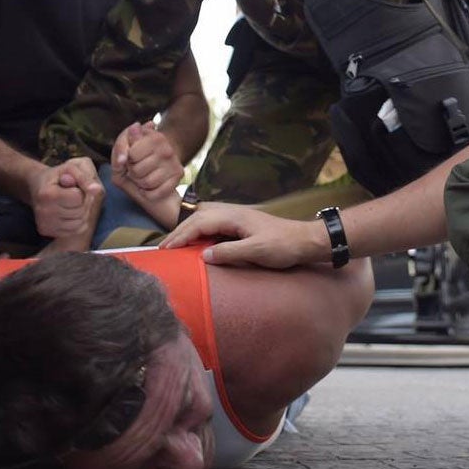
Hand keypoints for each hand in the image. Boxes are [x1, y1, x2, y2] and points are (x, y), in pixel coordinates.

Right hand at [30, 158, 104, 239]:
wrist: (39, 184)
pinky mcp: (46, 231)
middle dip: (83, 202)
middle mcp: (43, 211)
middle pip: (80, 212)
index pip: (78, 198)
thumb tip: (96, 189)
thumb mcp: (74, 167)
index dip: (81, 190)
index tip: (74, 186)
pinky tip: (70, 213)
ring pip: (80, 223)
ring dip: (82, 212)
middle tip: (73, 195)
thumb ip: (86, 176)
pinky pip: (75, 231)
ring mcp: (44, 223)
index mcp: (47, 194)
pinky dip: (78, 222)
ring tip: (71, 203)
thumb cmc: (60, 174)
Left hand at [112, 122, 182, 198]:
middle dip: (132, 173)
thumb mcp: (124, 148)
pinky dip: (148, 193)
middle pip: (137, 170)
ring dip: (140, 183)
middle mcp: (167, 149)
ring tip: (144, 176)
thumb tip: (122, 160)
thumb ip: (120, 149)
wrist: (157, 165)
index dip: (126, 159)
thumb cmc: (137, 156)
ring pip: (146, 183)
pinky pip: (154, 194)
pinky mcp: (178, 179)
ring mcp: (174, 164)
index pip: (132, 154)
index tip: (131, 157)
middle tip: (138, 168)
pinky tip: (151, 186)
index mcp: (155, 137)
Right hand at [158, 203, 329, 269]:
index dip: (180, 236)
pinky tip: (196, 243)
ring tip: (174, 245)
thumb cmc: (283, 245)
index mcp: (232, 216)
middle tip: (163, 249)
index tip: (165, 250)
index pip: (198, 224)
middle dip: (178, 232)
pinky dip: (199, 232)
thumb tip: (203, 256)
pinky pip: (213, 225)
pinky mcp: (240, 224)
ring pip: (204, 219)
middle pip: (197, 218)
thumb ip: (230, 252)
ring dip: (188, 231)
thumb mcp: (256, 251)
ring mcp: (236, 217)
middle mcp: (231, 212)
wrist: (305, 240)